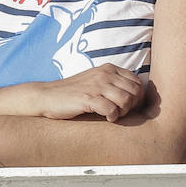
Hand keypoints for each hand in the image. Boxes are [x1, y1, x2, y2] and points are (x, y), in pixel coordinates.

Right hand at [29, 65, 145, 121]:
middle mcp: (104, 74)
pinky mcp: (87, 98)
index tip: (128, 106)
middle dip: (133, 105)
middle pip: (135, 91)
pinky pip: (112, 109)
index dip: (138, 97)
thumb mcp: (95, 81)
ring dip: (123, 112)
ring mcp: (96, 85)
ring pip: (126, 100)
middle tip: (121, 112)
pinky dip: (112, 116)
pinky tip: (105, 118)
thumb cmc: (74, 92)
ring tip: (113, 115)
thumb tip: (138, 95)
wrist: (47, 96)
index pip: (137, 81)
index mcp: (108, 68)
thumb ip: (114, 83)